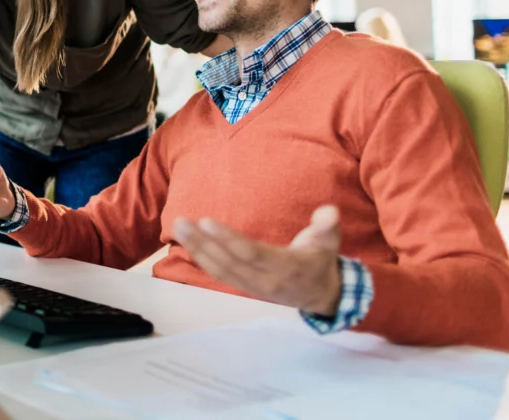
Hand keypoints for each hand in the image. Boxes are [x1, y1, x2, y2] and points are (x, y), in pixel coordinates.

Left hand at [172, 205, 342, 316]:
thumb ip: (327, 226)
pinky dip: (202, 258)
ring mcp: (253, 287)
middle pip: (229, 262)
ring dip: (197, 249)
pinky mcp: (244, 287)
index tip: (207, 221)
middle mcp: (266, 281)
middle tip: (181, 221)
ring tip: (179, 228)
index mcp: (286, 268)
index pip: (251, 254)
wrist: (321, 296)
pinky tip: (188, 242)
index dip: (228, 239)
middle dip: (203, 242)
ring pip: (220, 270)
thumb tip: (329, 212)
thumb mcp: (329, 242)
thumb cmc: (321, 261)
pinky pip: (219, 274)